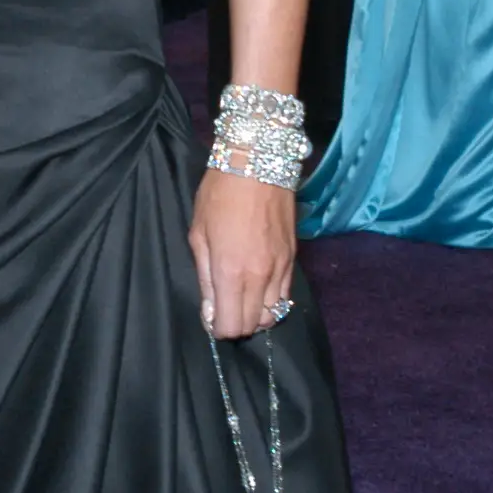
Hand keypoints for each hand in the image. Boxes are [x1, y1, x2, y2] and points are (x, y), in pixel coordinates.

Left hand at [189, 169, 296, 340]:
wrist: (258, 163)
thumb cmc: (219, 195)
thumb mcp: (198, 235)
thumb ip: (205, 278)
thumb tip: (210, 313)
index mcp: (231, 272)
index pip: (232, 325)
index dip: (219, 328)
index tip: (212, 318)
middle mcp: (260, 276)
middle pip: (255, 325)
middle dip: (238, 324)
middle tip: (225, 308)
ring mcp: (281, 268)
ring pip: (274, 313)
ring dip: (257, 313)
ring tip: (243, 298)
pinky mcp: (294, 259)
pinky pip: (285, 295)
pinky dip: (272, 299)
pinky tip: (259, 286)